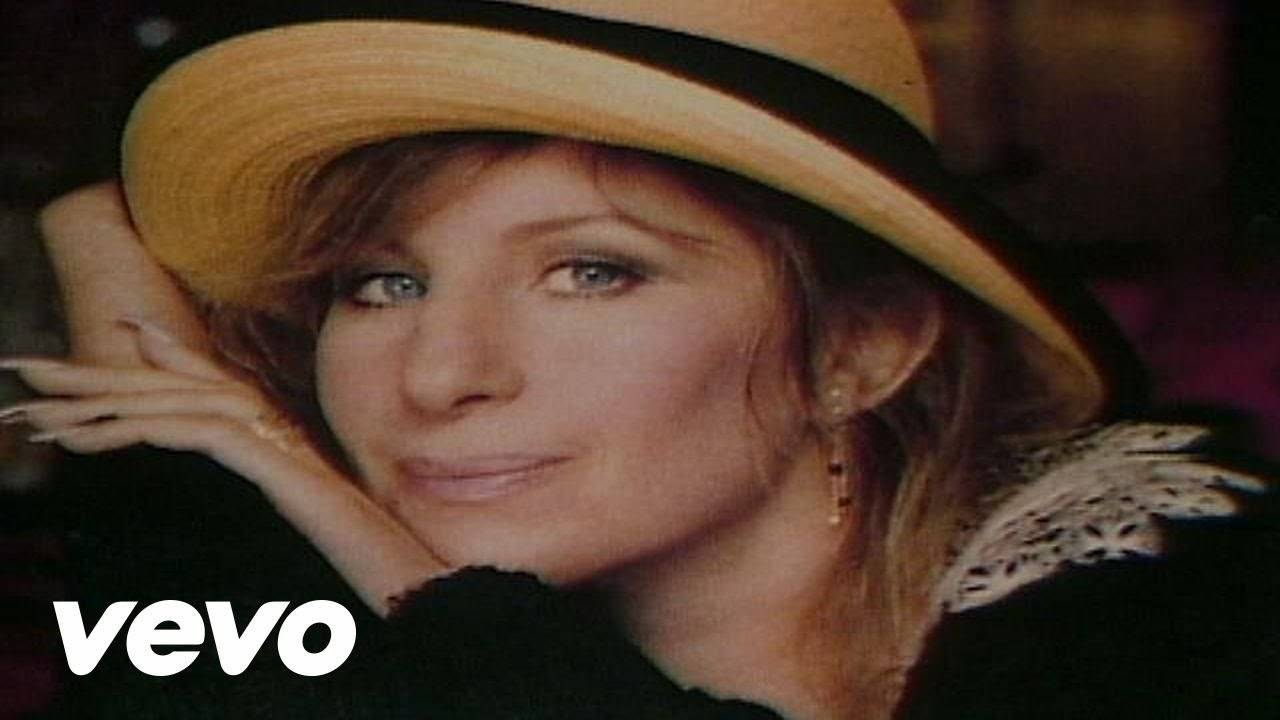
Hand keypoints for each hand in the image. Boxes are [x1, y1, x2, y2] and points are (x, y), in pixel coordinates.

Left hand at [1, 318, 446, 614]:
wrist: (427, 584)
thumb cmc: (384, 564)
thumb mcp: (322, 524)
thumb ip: (291, 490)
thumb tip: (267, 477)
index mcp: (293, 444)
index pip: (218, 387)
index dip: (165, 359)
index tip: (117, 342)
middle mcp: (287, 434)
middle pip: (185, 386)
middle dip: (99, 374)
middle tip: (24, 369)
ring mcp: (285, 447)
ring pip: (181, 404)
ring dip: (99, 402)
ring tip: (33, 411)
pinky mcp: (279, 467)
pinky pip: (199, 434)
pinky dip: (137, 430)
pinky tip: (88, 438)